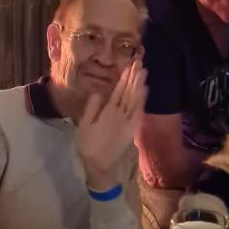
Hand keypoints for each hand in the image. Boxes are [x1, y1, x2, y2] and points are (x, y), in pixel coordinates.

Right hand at [76, 62, 146, 190]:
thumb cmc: (88, 145)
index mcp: (108, 113)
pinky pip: (139, 112)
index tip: (130, 66)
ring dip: (140, 86)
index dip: (125, 78)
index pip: (119, 91)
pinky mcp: (132, 129)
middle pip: (130, 93)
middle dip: (135, 77)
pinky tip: (145, 91)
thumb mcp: (83, 126)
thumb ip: (91, 108)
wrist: (100, 165)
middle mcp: (121, 115)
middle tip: (140, 63)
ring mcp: (128, 122)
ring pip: (136, 100)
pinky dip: (143, 100)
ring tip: (145, 72)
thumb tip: (97, 92)